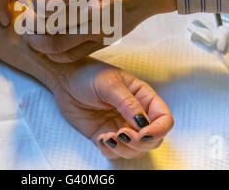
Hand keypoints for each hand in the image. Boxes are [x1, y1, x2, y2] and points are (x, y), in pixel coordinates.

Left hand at [26, 0, 176, 62]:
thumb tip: (40, 4)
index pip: (43, 5)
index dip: (30, 10)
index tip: (27, 10)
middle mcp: (89, 11)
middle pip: (47, 30)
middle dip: (30, 31)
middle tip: (25, 28)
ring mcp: (98, 29)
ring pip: (58, 47)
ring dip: (40, 45)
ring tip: (35, 39)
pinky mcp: (105, 41)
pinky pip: (75, 54)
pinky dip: (58, 54)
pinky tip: (53, 47)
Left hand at [51, 60, 173, 158]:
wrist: (65, 79)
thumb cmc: (88, 74)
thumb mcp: (109, 84)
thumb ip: (128, 103)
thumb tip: (143, 122)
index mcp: (143, 97)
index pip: (163, 119)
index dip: (158, 130)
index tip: (143, 134)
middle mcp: (136, 114)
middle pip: (152, 140)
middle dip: (139, 143)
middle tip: (121, 134)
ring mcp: (121, 126)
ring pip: (135, 150)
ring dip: (124, 149)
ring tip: (108, 137)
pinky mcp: (106, 135)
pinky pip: (115, 152)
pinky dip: (110, 151)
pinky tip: (101, 138)